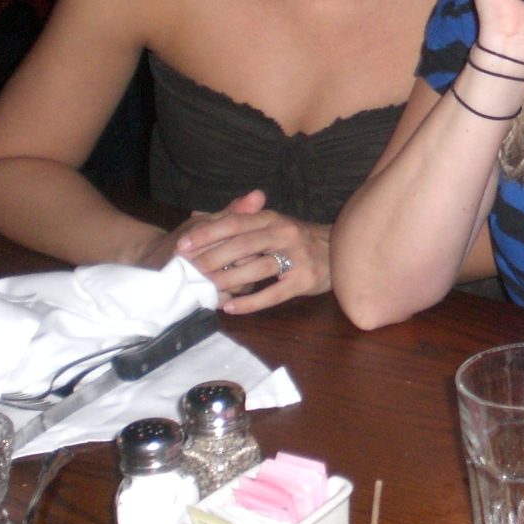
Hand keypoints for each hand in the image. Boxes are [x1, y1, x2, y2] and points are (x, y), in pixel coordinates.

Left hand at [169, 190, 331, 313]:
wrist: (340, 251)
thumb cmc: (296, 240)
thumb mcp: (268, 224)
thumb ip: (234, 220)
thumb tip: (196, 216)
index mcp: (271, 218)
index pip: (234, 222)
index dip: (207, 234)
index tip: (182, 245)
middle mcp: (284, 233)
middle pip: (242, 244)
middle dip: (212, 258)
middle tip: (189, 272)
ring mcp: (297, 256)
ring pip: (257, 268)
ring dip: (229, 280)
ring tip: (206, 291)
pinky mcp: (304, 280)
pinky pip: (273, 293)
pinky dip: (250, 302)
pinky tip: (230, 308)